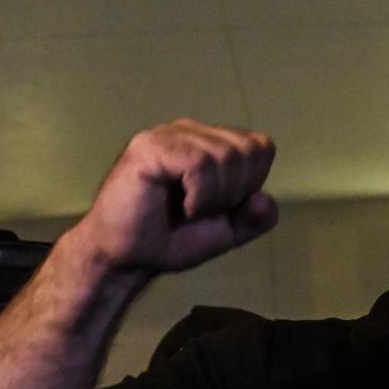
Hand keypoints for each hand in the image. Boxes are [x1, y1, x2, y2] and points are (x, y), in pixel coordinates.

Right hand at [74, 119, 277, 274]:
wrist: (126, 257)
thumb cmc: (172, 238)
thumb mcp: (229, 231)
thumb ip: (256, 217)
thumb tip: (262, 198)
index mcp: (210, 142)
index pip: (261, 147)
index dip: (252, 183)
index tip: (221, 206)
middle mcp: (190, 131)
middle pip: (250, 149)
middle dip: (236, 191)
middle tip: (203, 209)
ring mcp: (168, 135)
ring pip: (227, 155)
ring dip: (216, 196)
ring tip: (190, 209)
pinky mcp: (149, 148)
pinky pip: (200, 163)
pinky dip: (201, 195)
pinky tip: (183, 208)